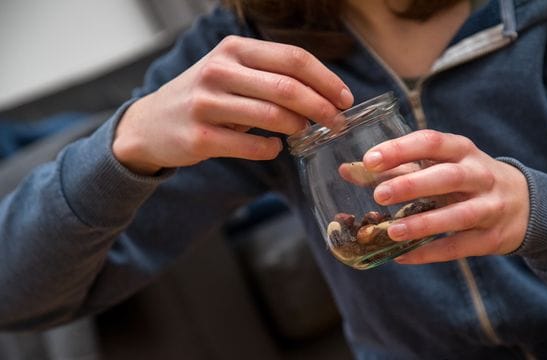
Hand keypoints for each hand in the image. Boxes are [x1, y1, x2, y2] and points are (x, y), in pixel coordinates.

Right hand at [113, 36, 353, 174]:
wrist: (151, 124)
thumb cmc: (204, 97)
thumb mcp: (231, 72)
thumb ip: (270, 75)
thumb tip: (324, 93)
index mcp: (233, 49)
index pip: (293, 58)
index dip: (326, 79)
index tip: (344, 98)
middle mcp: (219, 70)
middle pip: (288, 87)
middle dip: (322, 107)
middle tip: (337, 122)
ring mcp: (206, 103)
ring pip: (273, 116)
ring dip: (300, 128)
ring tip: (305, 132)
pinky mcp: (200, 136)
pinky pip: (253, 146)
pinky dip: (272, 149)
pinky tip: (274, 147)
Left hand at [362, 129, 529, 263]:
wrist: (526, 204)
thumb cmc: (468, 180)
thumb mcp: (441, 166)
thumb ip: (397, 167)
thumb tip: (349, 170)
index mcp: (463, 151)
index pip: (431, 142)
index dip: (400, 149)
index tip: (370, 159)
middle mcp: (480, 175)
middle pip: (447, 177)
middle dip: (412, 184)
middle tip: (379, 194)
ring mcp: (490, 207)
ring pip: (457, 215)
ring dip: (423, 223)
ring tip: (392, 230)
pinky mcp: (492, 238)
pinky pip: (459, 247)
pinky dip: (430, 253)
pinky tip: (403, 256)